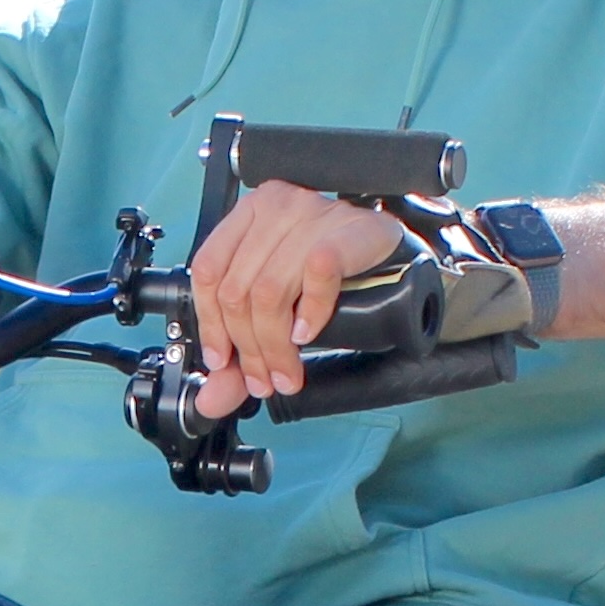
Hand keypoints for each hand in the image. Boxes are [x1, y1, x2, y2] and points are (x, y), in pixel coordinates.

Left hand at [184, 180, 410, 418]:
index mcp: (250, 214)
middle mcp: (276, 207)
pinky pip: (316, 275)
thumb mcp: (280, 303)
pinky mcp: (345, 230)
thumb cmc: (334, 272)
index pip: (208, 270)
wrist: (396, 254)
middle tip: (264, 380)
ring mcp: (312, 214)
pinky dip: (310, 312)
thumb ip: (242, 349)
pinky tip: (309, 332)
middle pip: (238, 290)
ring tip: (287, 373)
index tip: (222, 362)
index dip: (210, 324)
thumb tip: (212, 398)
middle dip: (248, 348)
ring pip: (269, 291)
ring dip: (276, 346)